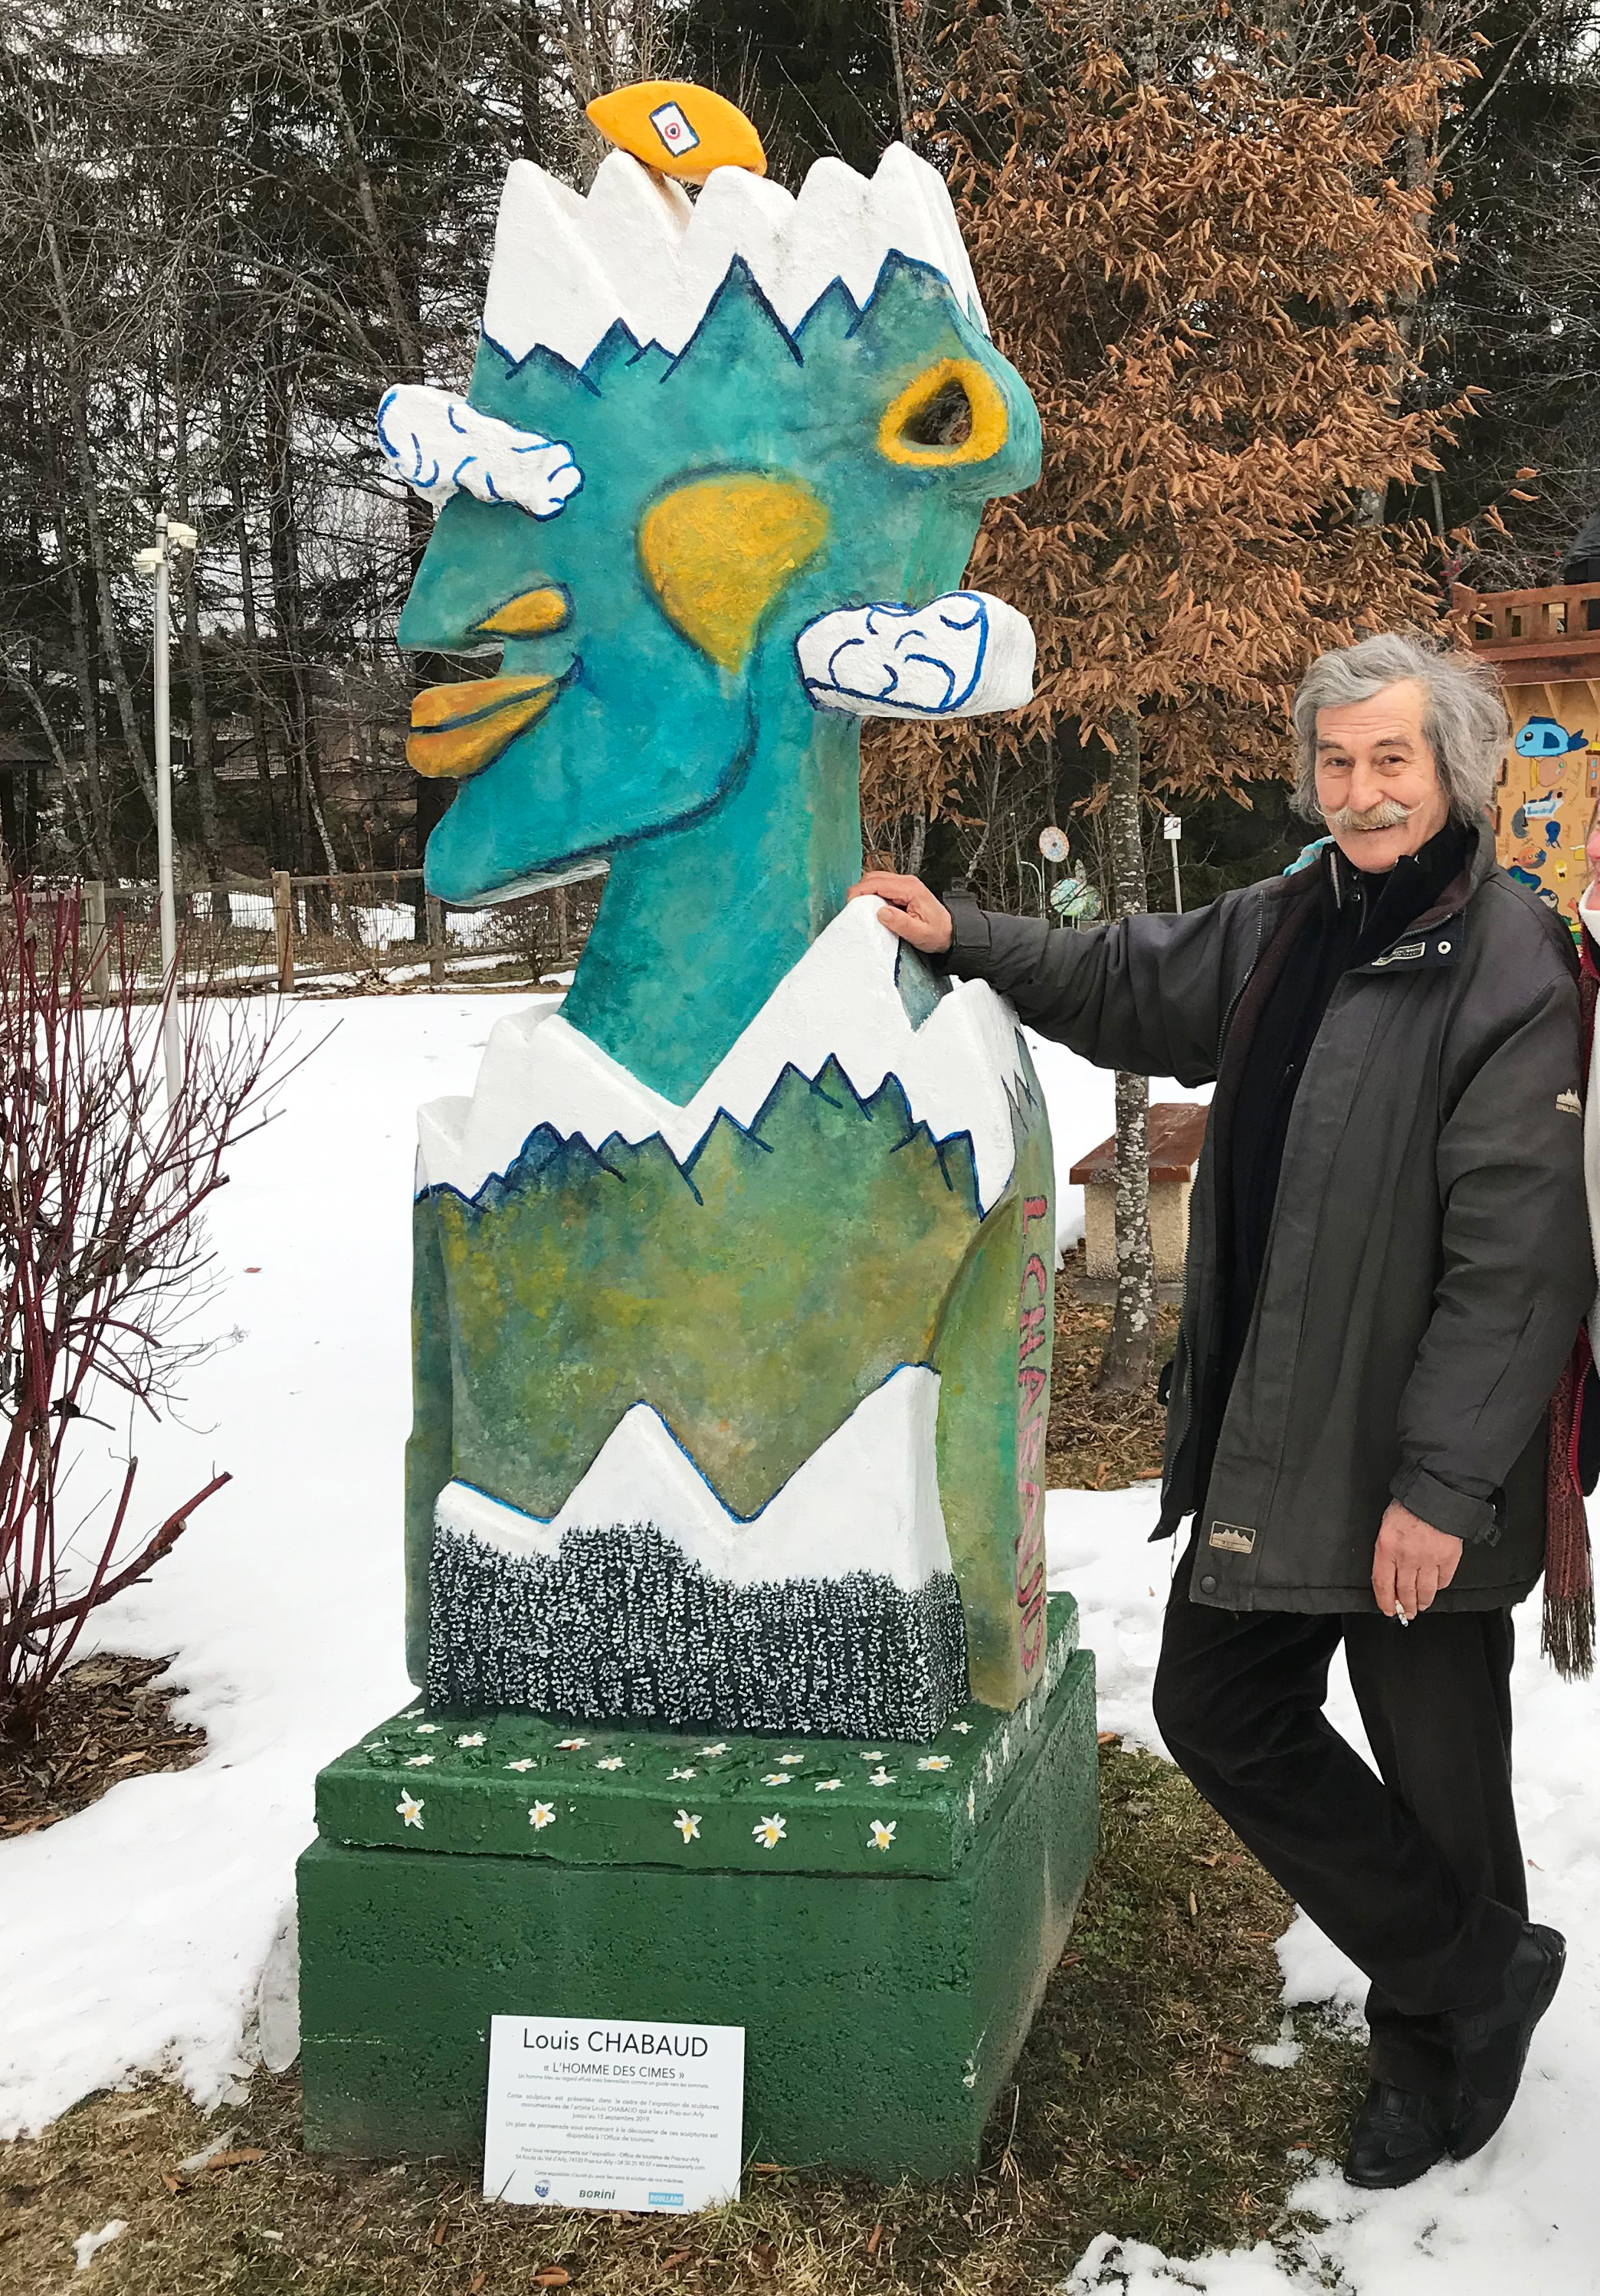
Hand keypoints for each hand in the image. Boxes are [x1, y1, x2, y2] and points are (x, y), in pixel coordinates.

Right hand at [847, 871, 952, 954]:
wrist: (951, 932)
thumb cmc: (938, 933)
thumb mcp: (919, 933)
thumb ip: (900, 923)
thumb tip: (881, 913)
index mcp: (910, 889)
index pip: (877, 883)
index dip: (860, 891)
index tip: (850, 904)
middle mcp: (907, 882)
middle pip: (874, 877)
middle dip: (859, 890)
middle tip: (851, 908)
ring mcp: (904, 885)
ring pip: (876, 880)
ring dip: (865, 892)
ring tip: (859, 909)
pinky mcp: (902, 890)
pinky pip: (881, 887)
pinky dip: (871, 894)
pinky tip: (871, 908)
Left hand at [1371, 1500, 1461, 1619]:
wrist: (1437, 1492)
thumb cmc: (1410, 1504)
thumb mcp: (1387, 1524)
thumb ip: (1387, 1548)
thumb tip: (1389, 1570)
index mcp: (1387, 1547)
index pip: (1383, 1583)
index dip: (1385, 1601)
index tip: (1387, 1610)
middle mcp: (1407, 1557)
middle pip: (1404, 1591)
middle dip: (1405, 1606)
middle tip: (1406, 1613)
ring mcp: (1429, 1559)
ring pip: (1424, 1591)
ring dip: (1422, 1602)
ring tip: (1420, 1607)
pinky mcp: (1449, 1558)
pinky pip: (1443, 1580)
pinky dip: (1439, 1587)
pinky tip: (1436, 1589)